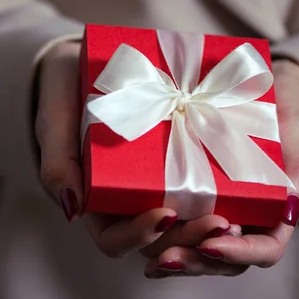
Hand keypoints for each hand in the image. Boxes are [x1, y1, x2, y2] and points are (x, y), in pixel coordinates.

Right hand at [35, 41, 239, 257]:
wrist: (90, 58)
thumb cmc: (65, 89)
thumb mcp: (54, 119)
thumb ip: (56, 161)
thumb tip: (71, 209)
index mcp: (95, 198)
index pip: (114, 239)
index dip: (139, 235)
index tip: (165, 214)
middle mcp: (128, 199)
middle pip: (159, 239)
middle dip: (188, 237)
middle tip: (220, 223)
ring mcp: (155, 182)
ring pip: (184, 222)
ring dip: (210, 227)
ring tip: (237, 216)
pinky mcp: (180, 159)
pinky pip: (201, 188)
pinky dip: (222, 196)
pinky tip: (244, 186)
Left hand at [143, 59, 298, 277]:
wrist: (249, 87)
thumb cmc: (281, 111)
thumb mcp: (297, 131)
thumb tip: (289, 205)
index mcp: (272, 212)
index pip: (263, 250)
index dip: (238, 254)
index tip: (211, 244)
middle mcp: (239, 220)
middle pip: (220, 260)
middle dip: (194, 262)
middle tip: (169, 257)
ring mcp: (207, 212)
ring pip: (189, 250)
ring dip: (170, 254)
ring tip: (151, 258)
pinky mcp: (178, 198)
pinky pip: (166, 230)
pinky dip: (151, 239)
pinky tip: (137, 244)